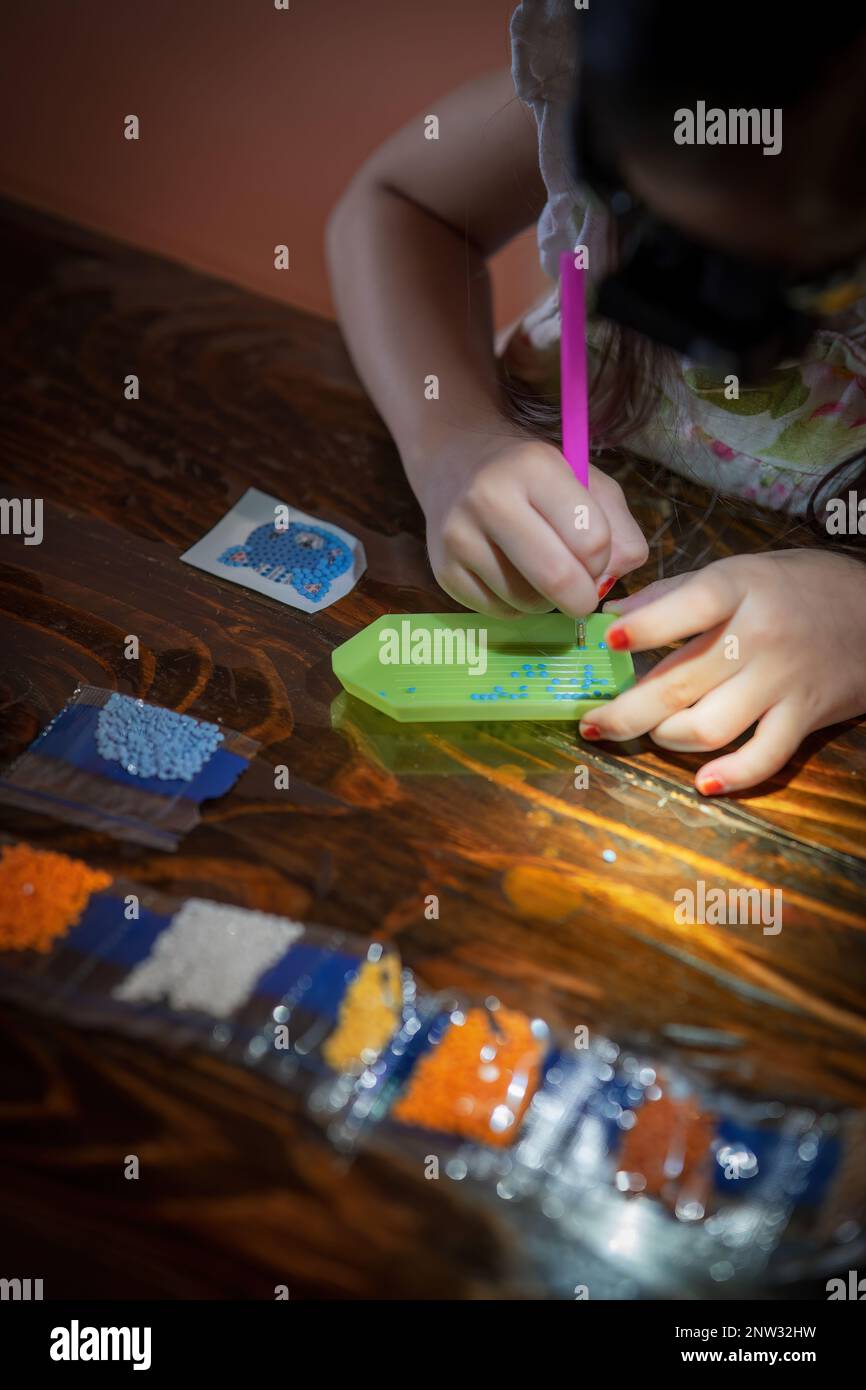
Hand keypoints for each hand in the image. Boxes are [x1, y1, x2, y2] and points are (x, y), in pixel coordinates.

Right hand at [419, 434, 648, 617]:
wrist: (455, 464)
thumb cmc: (532, 478)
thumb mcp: (586, 482)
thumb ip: (619, 529)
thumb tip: (610, 580)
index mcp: (534, 467)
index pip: (591, 540)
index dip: (603, 559)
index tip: (594, 555)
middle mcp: (488, 498)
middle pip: (557, 578)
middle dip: (582, 598)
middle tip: (583, 594)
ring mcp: (459, 538)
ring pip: (528, 602)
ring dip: (546, 600)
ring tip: (538, 571)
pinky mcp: (443, 572)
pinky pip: (499, 612)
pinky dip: (516, 605)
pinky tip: (510, 576)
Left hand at [580, 549, 865, 793]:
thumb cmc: (794, 588)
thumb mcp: (738, 571)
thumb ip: (673, 593)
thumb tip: (611, 613)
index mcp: (738, 589)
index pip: (689, 606)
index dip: (646, 626)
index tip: (608, 641)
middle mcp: (758, 636)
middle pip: (679, 684)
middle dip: (625, 712)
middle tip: (592, 725)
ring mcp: (782, 680)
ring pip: (709, 726)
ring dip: (668, 737)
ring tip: (655, 731)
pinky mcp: (805, 716)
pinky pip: (764, 756)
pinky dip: (732, 776)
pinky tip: (702, 783)